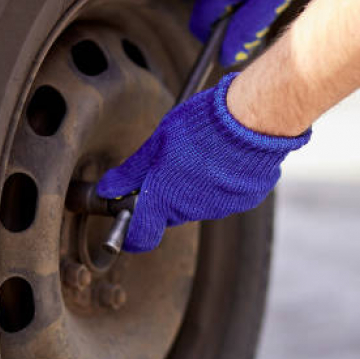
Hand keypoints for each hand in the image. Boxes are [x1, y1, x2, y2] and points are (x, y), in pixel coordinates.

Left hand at [97, 74, 309, 252]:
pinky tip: (223, 158)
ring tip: (201, 152)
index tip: (128, 219)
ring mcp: (220, 208)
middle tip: (168, 163)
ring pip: (197, 204)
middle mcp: (191, 211)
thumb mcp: (157, 142)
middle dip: (164, 195)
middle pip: (168, 214)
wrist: (250, 121)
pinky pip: (224, 196)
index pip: (140, 237)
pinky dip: (220, 182)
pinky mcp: (244, 200)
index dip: (131, 233)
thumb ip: (132, 171)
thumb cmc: (200, 126)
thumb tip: (109, 189)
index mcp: (164, 199)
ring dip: (193, 186)